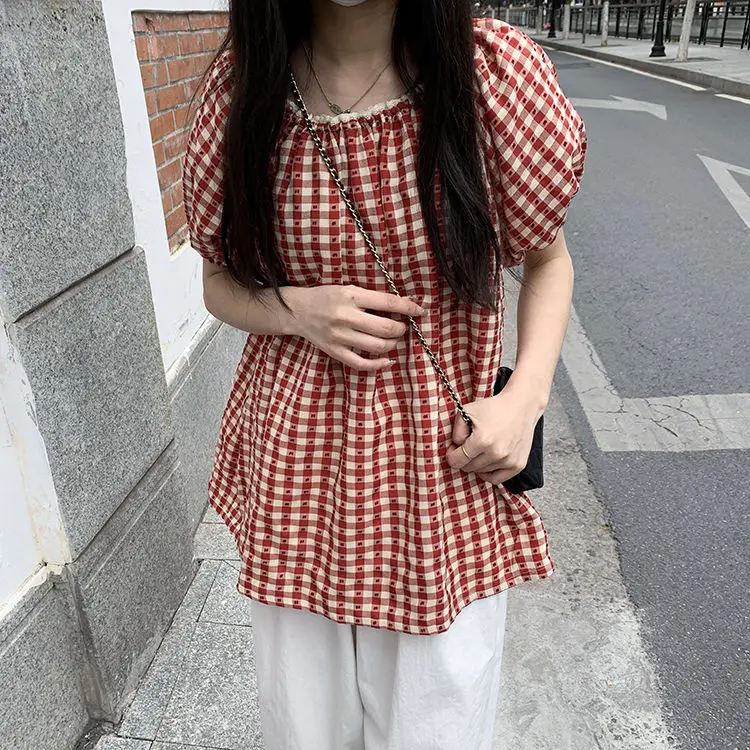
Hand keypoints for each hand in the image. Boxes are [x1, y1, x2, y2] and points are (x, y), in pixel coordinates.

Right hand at [294, 284, 424, 370]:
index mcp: (351, 295)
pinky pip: (361, 364)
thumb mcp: (350, 289)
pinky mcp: (334, 351)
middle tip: (402, 327)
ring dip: (392, 344)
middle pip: (386, 328)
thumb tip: (406, 301)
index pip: (388, 303)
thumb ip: (375, 297)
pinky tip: (387, 360)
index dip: (408, 307)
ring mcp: (339, 336)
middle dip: (401, 328)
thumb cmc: (328, 297)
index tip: (420, 311)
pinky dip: (378, 364)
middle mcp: (346, 316)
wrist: (298, 310)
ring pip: (377, 346)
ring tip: (393, 339)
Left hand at [445, 384, 542, 485]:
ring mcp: (509, 461)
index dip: (452, 454)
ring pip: (481, 472)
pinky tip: (488, 460)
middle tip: (470, 444)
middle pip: (468, 467)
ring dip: (478, 462)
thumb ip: (455, 433)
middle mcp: (496, 453)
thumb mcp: (466, 412)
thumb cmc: (493, 408)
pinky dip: (489, 473)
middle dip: (465, 457)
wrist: (520, 406)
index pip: (456, 461)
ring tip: (483, 447)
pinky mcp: (518, 465)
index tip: (454, 448)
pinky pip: (496, 479)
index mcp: (482, 440)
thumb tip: (455, 450)